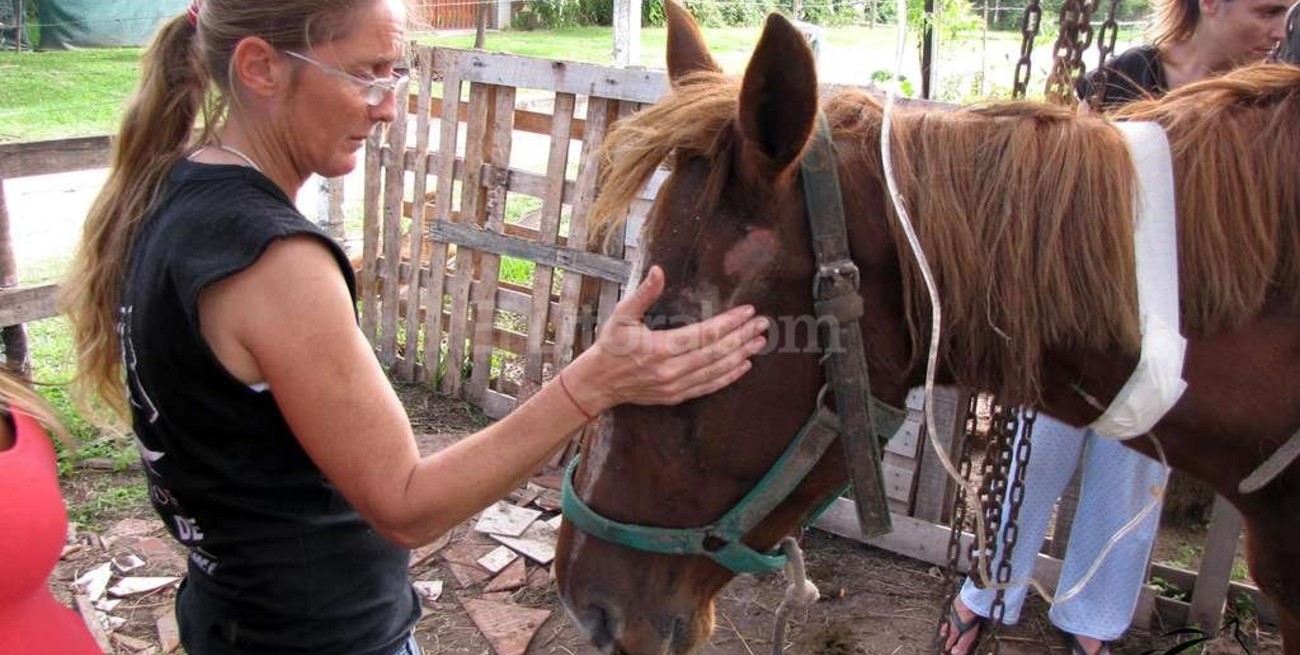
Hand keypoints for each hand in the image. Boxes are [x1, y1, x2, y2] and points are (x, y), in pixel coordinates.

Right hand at [566, 266, 767, 412]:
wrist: (598, 382)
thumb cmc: (611, 345)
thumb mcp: (622, 314)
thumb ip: (644, 293)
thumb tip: (658, 270)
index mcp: (660, 348)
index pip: (704, 334)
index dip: (729, 323)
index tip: (747, 311)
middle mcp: (671, 370)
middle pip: (716, 352)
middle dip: (742, 337)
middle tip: (763, 324)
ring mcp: (675, 386)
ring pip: (716, 370)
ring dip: (741, 355)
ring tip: (759, 342)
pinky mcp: (675, 395)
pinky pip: (708, 386)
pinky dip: (728, 376)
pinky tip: (743, 365)